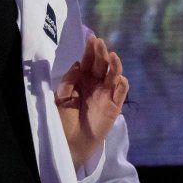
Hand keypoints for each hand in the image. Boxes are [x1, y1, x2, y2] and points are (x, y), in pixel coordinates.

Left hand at [56, 36, 129, 170]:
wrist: (70, 144)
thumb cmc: (63, 120)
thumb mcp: (60, 97)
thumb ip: (68, 81)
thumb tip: (78, 64)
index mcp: (83, 80)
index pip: (88, 62)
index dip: (90, 50)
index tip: (91, 38)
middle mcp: (96, 84)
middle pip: (101, 65)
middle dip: (101, 53)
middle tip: (99, 42)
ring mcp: (107, 94)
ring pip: (114, 75)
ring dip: (114, 65)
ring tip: (111, 55)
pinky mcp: (115, 106)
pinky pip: (121, 92)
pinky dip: (122, 84)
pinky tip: (118, 77)